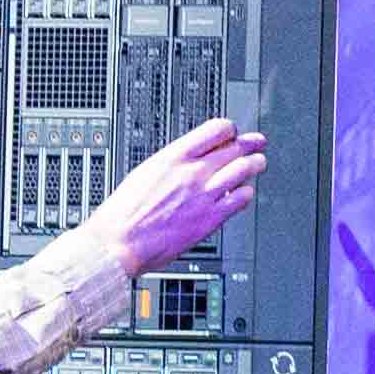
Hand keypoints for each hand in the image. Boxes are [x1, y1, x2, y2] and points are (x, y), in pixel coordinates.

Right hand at [92, 121, 263, 277]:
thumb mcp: (146, 172)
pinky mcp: (212, 218)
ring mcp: (205, 194)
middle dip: (249, 145)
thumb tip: (193, 156)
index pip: (217, 129)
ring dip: (255, 165)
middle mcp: (192, 172)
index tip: (233, 134)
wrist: (116, 244)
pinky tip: (243, 194)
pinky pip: (242, 198)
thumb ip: (174, 162)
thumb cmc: (123, 213)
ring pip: (246, 169)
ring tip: (258, 164)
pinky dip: (247, 193)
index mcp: (173, 157)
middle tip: (256, 145)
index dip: (230, 130)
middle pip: (236, 147)